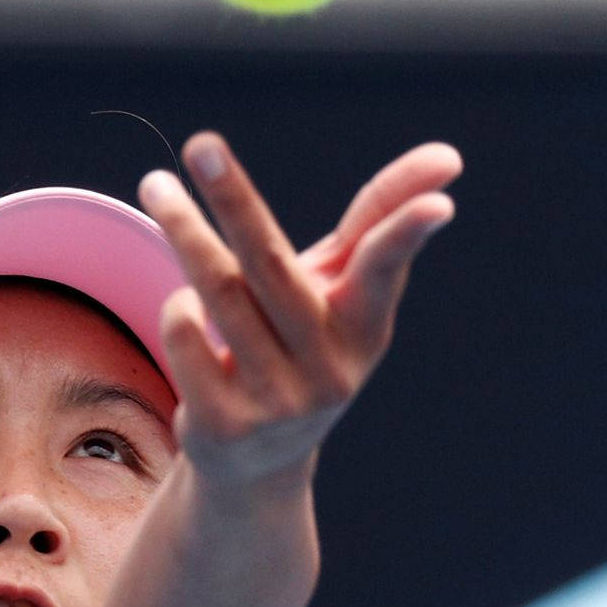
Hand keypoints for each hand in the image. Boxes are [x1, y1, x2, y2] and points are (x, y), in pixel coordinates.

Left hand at [138, 132, 460, 489]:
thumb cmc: (305, 346)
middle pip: (270, 266)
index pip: (382, 272)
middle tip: (201, 144)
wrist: (256, 461)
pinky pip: (184, 336)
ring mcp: (276, 402)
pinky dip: (176, 308)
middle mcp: (327, 368)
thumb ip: (380, 220)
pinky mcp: (225, 423)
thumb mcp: (344, 292)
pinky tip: (182, 305)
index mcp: (363, 328)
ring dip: (184, 232)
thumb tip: (448, 156)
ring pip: (217, 294)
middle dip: (233, 199)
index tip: (440, 204)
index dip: (406, 236)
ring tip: (158, 188)